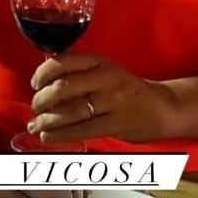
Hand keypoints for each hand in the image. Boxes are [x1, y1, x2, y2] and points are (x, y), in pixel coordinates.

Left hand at [28, 53, 173, 143]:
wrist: (162, 107)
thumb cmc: (125, 89)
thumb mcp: (104, 70)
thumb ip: (78, 71)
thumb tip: (43, 78)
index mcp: (99, 61)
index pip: (64, 61)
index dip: (43, 72)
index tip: (34, 83)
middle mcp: (106, 78)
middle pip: (64, 87)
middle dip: (42, 99)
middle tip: (34, 107)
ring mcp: (113, 101)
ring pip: (71, 111)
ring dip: (47, 120)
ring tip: (36, 125)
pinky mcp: (116, 123)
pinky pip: (82, 130)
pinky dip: (61, 134)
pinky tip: (48, 137)